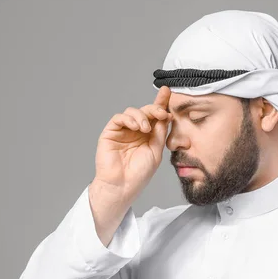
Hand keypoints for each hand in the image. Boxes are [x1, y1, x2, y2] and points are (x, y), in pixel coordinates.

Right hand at [93, 86, 171, 200]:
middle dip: (154, 108)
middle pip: (145, 111)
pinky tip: (136, 127)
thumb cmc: (139, 173)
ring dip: (142, 116)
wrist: (123, 186)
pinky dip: (128, 119)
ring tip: (145, 129)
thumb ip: (160, 132)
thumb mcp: (156, 151)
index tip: (167, 92)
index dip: (161, 103)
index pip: (155, 116)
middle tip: (161, 112)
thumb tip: (166, 114)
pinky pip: (119, 118)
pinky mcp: (110, 133)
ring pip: (132, 112)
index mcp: (148, 136)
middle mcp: (136, 131)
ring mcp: (123, 131)